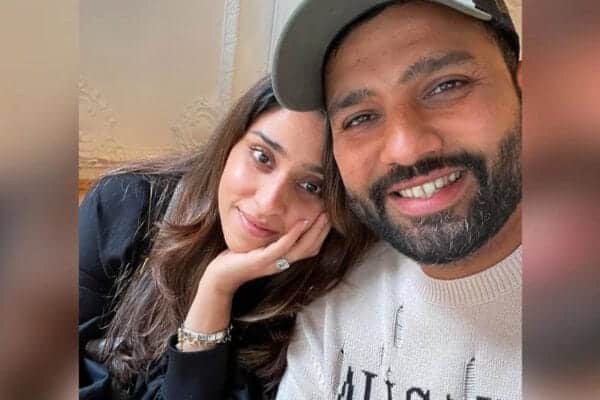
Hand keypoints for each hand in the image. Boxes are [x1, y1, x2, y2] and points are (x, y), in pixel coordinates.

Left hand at [202, 212, 330, 295]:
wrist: (220, 277)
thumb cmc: (238, 260)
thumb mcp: (259, 247)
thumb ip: (272, 238)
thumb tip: (281, 221)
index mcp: (284, 261)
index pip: (311, 249)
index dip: (322, 235)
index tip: (329, 218)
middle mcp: (282, 264)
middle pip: (311, 248)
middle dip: (323, 231)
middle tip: (332, 213)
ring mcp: (273, 263)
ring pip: (301, 249)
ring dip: (314, 232)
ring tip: (322, 216)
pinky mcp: (261, 261)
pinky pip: (281, 248)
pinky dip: (293, 236)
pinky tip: (300, 223)